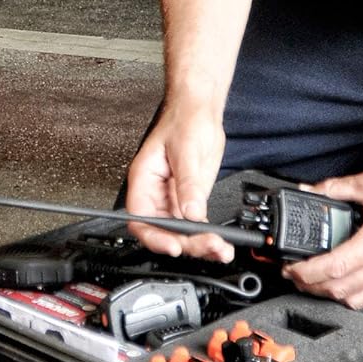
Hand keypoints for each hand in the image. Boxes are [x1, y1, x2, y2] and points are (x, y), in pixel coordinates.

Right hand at [124, 104, 232, 261]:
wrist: (201, 111)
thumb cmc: (184, 120)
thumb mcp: (185, 151)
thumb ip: (188, 185)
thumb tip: (192, 213)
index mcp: (144, 180)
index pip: (140, 218)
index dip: (154, 236)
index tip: (173, 246)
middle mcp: (155, 194)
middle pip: (162, 231)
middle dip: (184, 243)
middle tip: (208, 246)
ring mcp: (173, 199)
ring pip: (180, 233)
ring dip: (199, 245)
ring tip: (220, 250)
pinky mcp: (191, 200)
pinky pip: (196, 225)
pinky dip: (208, 236)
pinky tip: (221, 244)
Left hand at [283, 159, 362, 312]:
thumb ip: (335, 189)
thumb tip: (310, 191)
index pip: (333, 268)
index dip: (306, 272)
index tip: (290, 268)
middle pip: (340, 290)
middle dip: (311, 285)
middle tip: (296, 275)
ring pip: (358, 301)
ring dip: (333, 295)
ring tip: (318, 281)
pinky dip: (362, 301)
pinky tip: (352, 289)